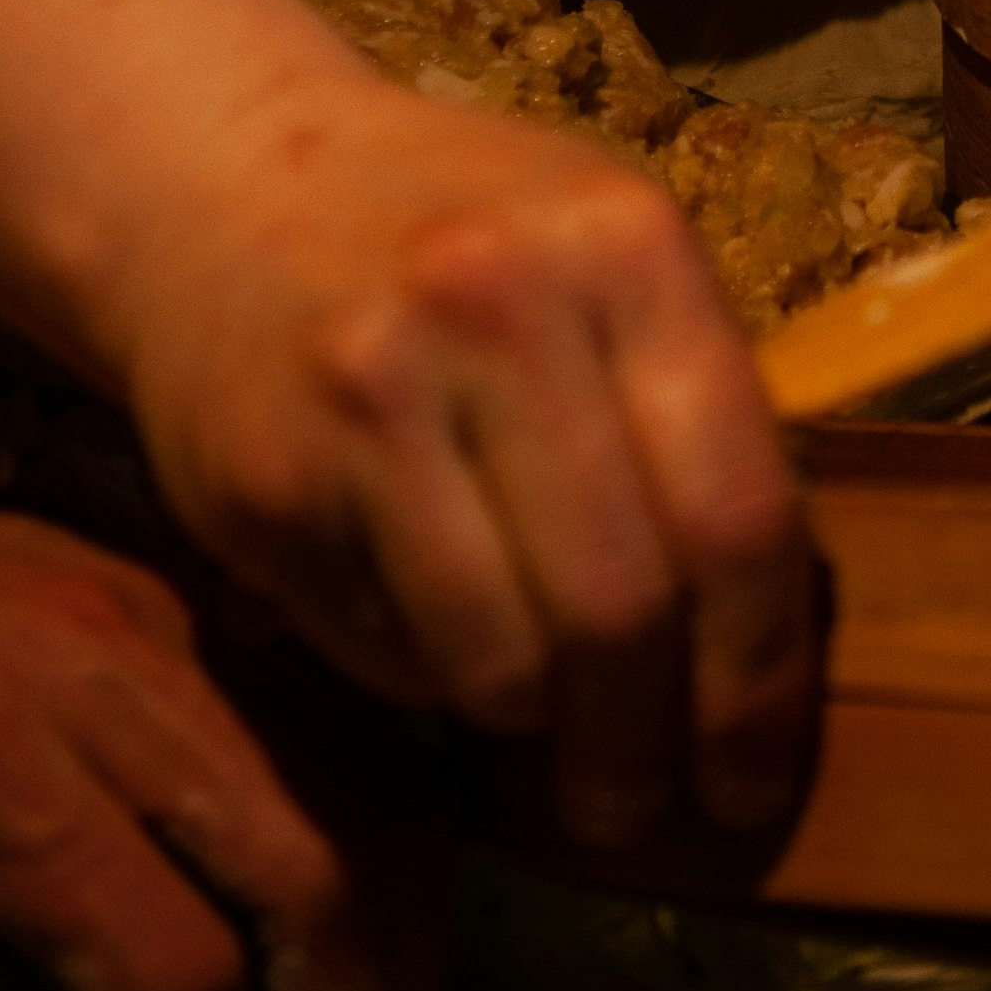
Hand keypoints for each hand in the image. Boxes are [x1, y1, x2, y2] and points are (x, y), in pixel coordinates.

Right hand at [0, 0, 818, 863]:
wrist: (223, 181)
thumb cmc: (455, 237)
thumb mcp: (598, 256)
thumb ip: (686, 406)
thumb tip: (768, 635)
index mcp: (626, 247)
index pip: (740, 512)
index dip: (760, 678)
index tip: (755, 777)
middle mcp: (503, 305)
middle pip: (625, 608)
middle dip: (644, 749)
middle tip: (640, 808)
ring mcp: (374, 388)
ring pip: (501, 657)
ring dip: (533, 729)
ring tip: (542, 730)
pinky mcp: (266, 474)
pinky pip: (387, 650)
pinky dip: (429, 681)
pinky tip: (432, 637)